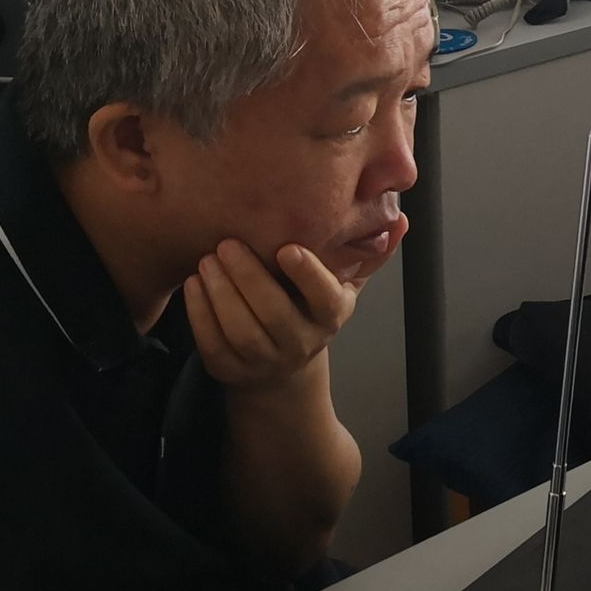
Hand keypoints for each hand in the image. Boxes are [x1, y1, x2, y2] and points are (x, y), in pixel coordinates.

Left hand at [184, 239, 360, 392]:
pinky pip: (212, 344)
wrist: (284, 368)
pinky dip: (200, 314)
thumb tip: (397, 219)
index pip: (324, 298)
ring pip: (241, 331)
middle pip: (274, 313)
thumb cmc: (310, 308)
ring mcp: (265, 362)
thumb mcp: (340, 285)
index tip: (286, 248)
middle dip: (248, 277)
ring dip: (220, 294)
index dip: (307, 275)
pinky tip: (193, 285)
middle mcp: (301, 343)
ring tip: (206, 261)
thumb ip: (363, 253)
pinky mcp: (231, 371)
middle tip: (226, 244)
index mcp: (332, 316)